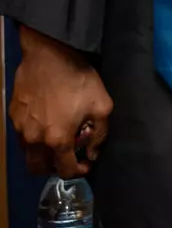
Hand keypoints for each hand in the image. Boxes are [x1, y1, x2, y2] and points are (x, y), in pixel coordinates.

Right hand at [8, 25, 112, 177]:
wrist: (49, 55)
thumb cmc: (78, 79)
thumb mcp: (102, 105)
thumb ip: (99, 135)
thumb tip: (92, 154)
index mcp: (57, 139)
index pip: (64, 170)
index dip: (78, 171)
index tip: (86, 164)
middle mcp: (34, 139)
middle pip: (38, 169)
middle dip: (53, 169)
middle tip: (67, 158)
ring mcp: (19, 128)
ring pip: (27, 154)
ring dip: (42, 154)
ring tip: (57, 140)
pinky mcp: (13, 116)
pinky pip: (21, 136)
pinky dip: (33, 138)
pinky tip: (46, 123)